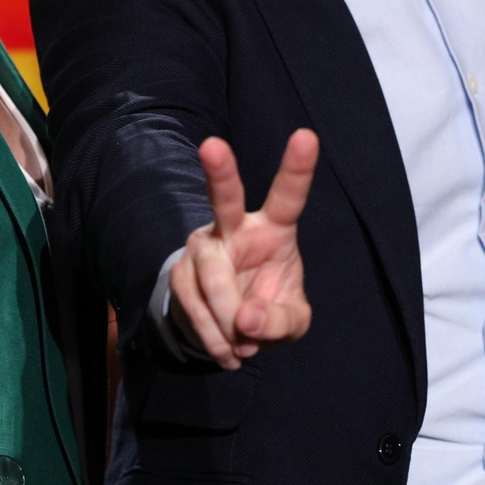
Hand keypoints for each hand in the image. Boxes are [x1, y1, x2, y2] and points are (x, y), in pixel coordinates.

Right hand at [169, 129, 318, 369]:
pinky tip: (227, 349)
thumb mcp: (291, 322)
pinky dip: (215, 337)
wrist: (227, 329)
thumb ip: (280, 322)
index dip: (298, 167)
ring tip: (244, 346)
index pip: (288, 195)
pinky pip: (195, 307)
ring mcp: (202, 246)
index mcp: (274, 227)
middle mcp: (235, 227)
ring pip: (214, 281)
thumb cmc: (269, 307)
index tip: (306, 135)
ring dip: (231, 323)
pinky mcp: (179, 272)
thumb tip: (246, 321)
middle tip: (212, 146)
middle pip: (225, 198)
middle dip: (220, 172)